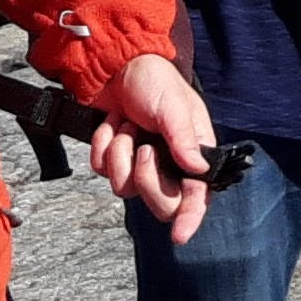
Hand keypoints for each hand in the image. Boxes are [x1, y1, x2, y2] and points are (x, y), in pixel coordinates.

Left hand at [93, 50, 220, 239]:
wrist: (116, 64)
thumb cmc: (154, 80)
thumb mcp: (173, 105)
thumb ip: (183, 138)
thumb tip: (197, 169)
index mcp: (193, 153)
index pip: (198, 195)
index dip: (191, 218)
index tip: (179, 236)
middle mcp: (169, 164)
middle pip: (159, 203)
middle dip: (145, 177)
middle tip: (143, 147)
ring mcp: (139, 163)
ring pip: (124, 187)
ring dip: (119, 152)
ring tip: (125, 125)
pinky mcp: (114, 158)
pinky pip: (102, 171)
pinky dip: (102, 145)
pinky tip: (111, 124)